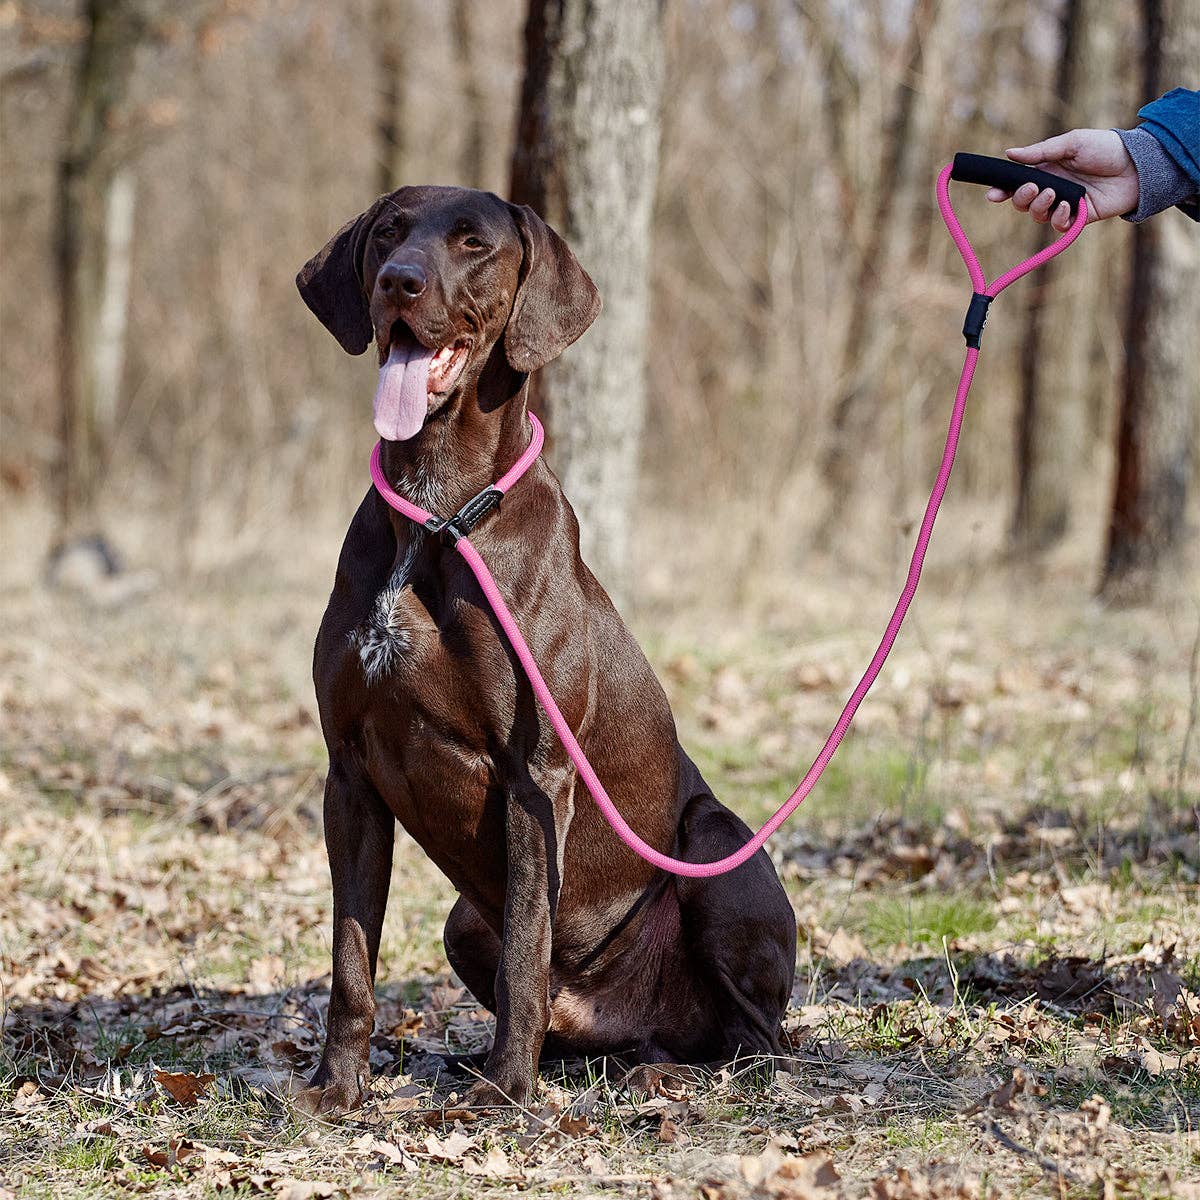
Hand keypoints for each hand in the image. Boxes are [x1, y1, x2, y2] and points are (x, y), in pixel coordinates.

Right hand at [986, 129, 1139, 231]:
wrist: (1136, 165)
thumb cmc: (1105, 148)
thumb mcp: (1071, 142)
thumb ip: (1040, 151)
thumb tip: (1009, 153)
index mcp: (1047, 169)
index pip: (1017, 184)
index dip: (1002, 190)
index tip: (993, 195)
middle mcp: (1052, 188)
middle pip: (1023, 203)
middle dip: (1021, 198)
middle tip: (1033, 188)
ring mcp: (1064, 204)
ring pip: (1037, 215)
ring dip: (1040, 207)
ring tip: (1054, 194)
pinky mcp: (1078, 217)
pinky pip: (1058, 225)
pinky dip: (1058, 218)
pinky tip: (1067, 206)